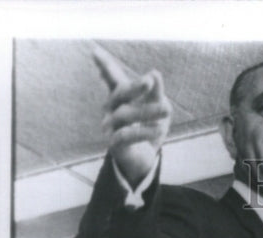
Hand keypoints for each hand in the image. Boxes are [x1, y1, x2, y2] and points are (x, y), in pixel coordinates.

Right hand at [92, 43, 171, 186]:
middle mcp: (111, 109)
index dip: (105, 66)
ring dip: (148, 111)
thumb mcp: (159, 109)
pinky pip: (126, 135)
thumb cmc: (149, 129)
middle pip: (119, 94)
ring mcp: (110, 126)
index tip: (95, 52)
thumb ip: (157, 93)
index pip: (112, 78)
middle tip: (149, 81)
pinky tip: (159, 130)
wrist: (144, 161)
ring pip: (126, 114)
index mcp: (120, 97)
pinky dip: (144, 132)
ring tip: (167, 110)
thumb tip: (155, 74)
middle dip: (134, 87)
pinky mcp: (114, 144)